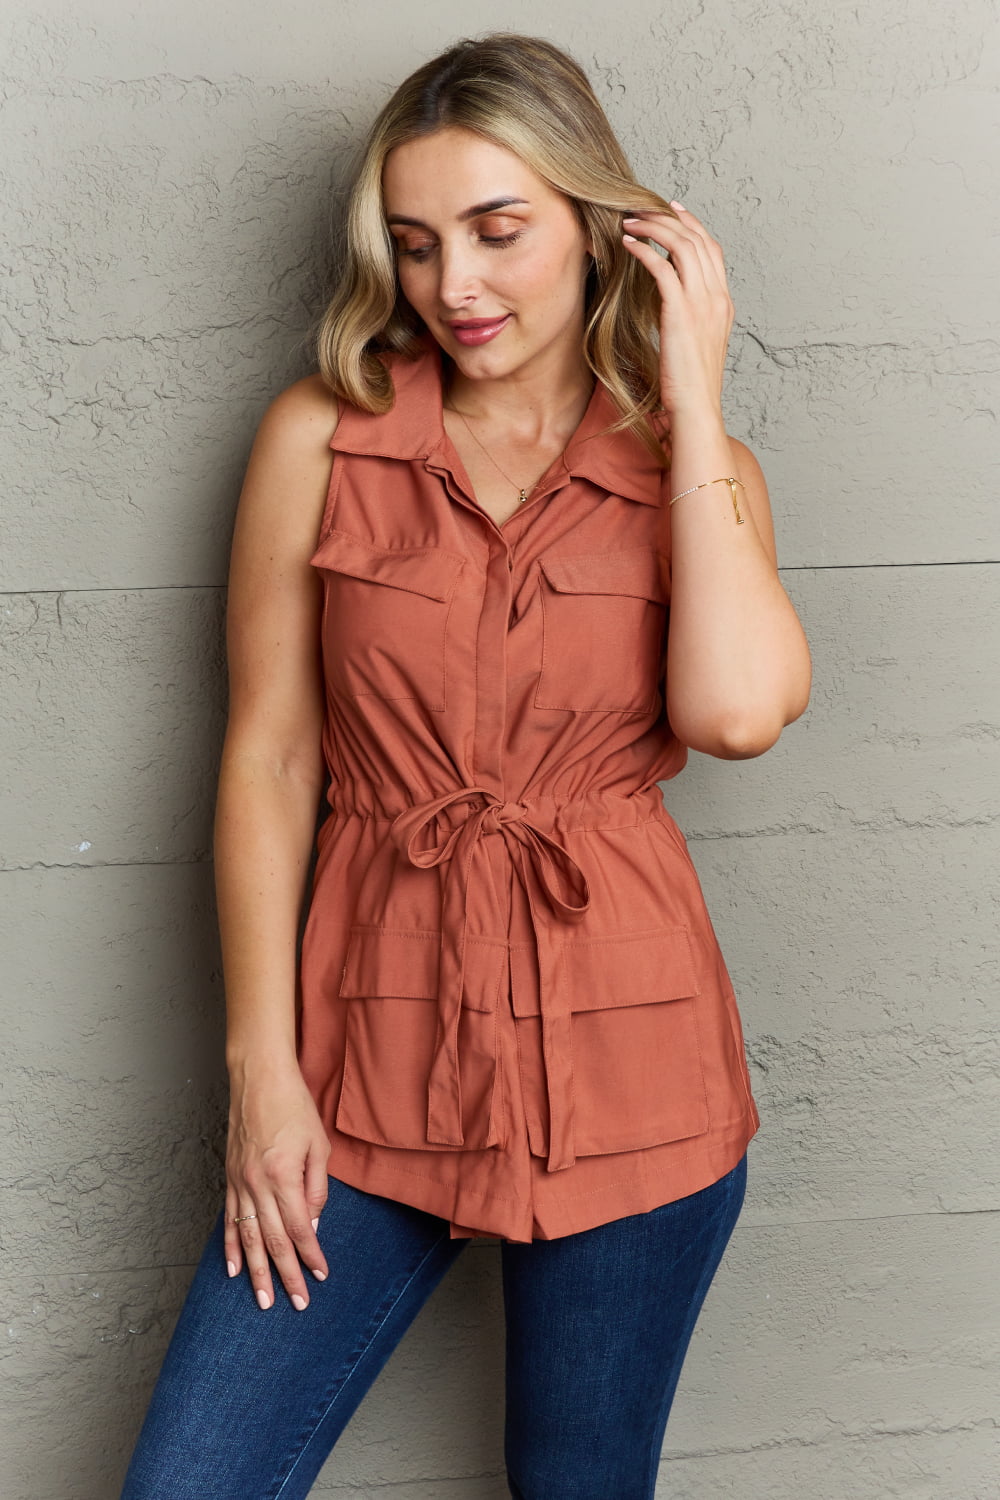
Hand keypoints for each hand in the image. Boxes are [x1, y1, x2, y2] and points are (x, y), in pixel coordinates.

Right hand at [224, 1062, 331, 1309]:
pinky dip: (229, 1246)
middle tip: (296, 1303)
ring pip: (247, 1237)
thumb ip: (317, 1187)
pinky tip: (234, 1269)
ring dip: (256, 1271)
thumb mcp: (318, 1145)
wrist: (258, 1078)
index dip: (310, 1255)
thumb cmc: (294, 1106)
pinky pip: (228, 1219)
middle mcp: (258, 1184)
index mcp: (284, 1176)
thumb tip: (312, 1224)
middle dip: (285, 1275)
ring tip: (262, 1299)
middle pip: (273, 1240)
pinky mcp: (229, 1177)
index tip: (320, 1276)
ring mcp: (239, 1182)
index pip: (300, 1228)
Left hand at [622, 203, 734, 418]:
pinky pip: (663, 268)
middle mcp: (717, 296)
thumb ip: (690, 315)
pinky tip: (627, 245)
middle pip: (697, 239)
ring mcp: (702, 303)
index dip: (692, 224)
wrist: (698, 408)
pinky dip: (644, 251)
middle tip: (641, 208)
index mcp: (723, 302)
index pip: (712, 248)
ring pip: (682, 246)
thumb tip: (671, 300)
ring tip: (629, 221)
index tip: (672, 208)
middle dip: (668, 217)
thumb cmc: (691, 384)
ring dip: (653, 228)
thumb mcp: (697, 343)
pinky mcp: (681, 312)